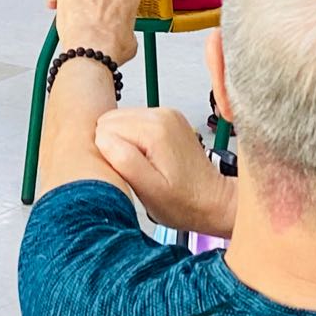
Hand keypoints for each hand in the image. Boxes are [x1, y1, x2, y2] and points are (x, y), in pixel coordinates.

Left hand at [48, 0, 138, 65]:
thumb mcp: (131, 40)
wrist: (92, 51)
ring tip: (75, 18)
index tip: (111, 13)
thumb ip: (126, 29)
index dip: (114, 5)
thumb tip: (121, 34)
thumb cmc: (110, 46)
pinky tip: (54, 5)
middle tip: (94, 15)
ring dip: (77, 0)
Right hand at [96, 107, 236, 236]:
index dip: (108, 155)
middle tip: (134, 170)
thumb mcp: (150, 191)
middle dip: (114, 146)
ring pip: (120, 120)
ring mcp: (165, 113)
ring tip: (142, 165)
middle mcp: (160, 114)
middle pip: (110, 120)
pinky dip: (134, 139)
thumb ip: (124, 161)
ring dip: (123, 142)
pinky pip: (134, 122)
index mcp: (154, 129)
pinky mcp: (167, 118)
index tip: (125, 172)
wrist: (213, 200)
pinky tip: (148, 157)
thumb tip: (102, 139)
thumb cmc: (184, 202)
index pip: (104, 130)